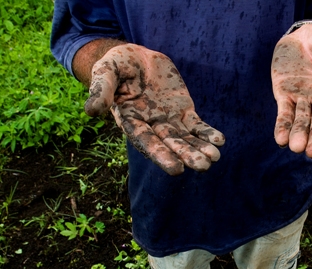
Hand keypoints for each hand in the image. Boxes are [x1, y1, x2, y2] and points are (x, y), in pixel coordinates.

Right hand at [85, 44, 224, 175]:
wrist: (137, 56)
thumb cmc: (117, 64)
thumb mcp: (106, 71)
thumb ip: (101, 89)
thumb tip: (91, 111)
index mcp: (130, 120)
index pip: (145, 141)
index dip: (160, 154)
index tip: (176, 168)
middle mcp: (150, 125)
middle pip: (169, 144)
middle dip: (185, 155)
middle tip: (202, 166)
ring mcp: (168, 120)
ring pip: (185, 138)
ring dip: (199, 148)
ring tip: (214, 158)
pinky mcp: (183, 111)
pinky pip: (196, 125)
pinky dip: (207, 133)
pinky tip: (219, 141)